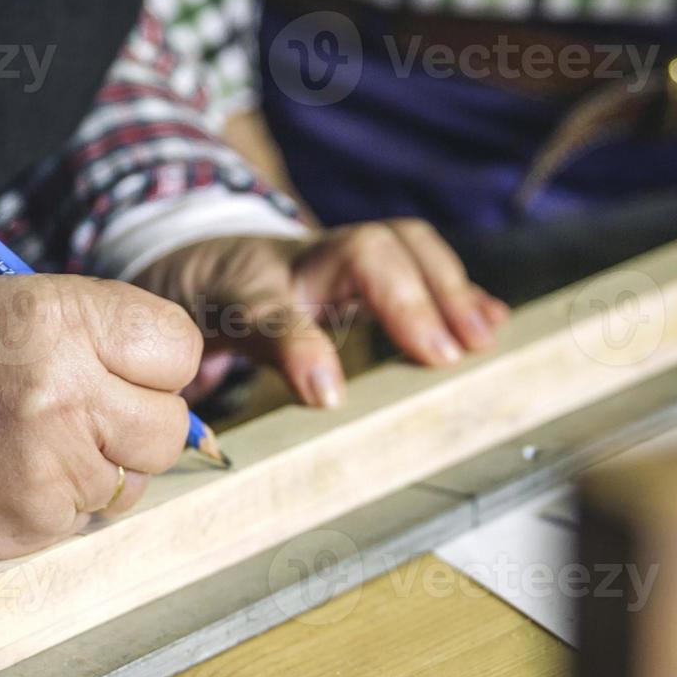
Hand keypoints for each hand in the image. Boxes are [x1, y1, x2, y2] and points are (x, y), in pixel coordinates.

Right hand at [0, 275, 199, 559]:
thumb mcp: (10, 306)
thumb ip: (94, 334)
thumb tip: (168, 375)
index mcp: (60, 320)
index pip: (177, 347)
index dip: (157, 361)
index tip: (130, 368)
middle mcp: (66, 392)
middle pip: (168, 425)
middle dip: (139, 422)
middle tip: (87, 412)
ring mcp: (51, 464)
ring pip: (131, 479)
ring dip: (100, 467)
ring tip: (33, 442)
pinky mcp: (33, 521)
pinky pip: (85, 516)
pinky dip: (59, 502)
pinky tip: (10, 474)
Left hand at [132, 219, 509, 408]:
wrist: (203, 259)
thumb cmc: (204, 309)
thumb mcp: (184, 342)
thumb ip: (198, 375)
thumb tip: (206, 430)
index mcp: (240, 285)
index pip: (269, 308)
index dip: (301, 347)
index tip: (328, 396)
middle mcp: (295, 259)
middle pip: (358, 251)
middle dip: (405, 298)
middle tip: (443, 354)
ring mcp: (338, 255)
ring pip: (399, 245)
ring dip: (446, 289)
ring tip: (481, 338)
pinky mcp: (372, 264)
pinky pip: (422, 262)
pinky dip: (460, 292)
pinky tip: (493, 323)